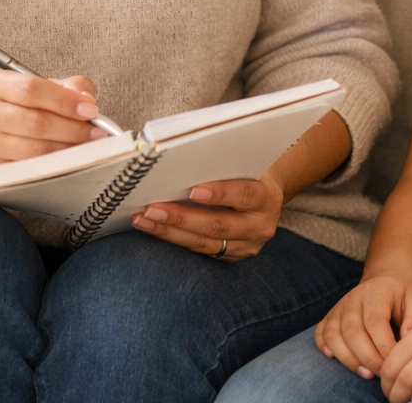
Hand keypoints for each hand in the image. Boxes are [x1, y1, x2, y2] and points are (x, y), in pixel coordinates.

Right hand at [0, 71, 103, 164]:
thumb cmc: (16, 107)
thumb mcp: (39, 86)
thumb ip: (67, 86)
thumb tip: (86, 98)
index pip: (32, 90)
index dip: (65, 101)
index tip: (89, 109)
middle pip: (36, 122)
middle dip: (73, 129)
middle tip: (97, 132)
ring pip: (35, 150)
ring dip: (68, 148)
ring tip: (88, 145)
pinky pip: (30, 169)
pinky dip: (55, 164)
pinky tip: (70, 158)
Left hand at [130, 171, 282, 260]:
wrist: (264, 196)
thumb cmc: (248, 171)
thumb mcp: (247, 164)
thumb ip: (225, 162)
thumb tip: (183, 155)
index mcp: (267, 198)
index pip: (245, 195)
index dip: (221, 194)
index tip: (193, 190)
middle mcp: (260, 226)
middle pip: (218, 225)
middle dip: (182, 217)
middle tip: (153, 209)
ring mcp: (246, 245)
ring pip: (204, 243)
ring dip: (169, 232)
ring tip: (144, 219)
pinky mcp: (231, 256)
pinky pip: (199, 249)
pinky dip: (174, 238)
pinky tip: (154, 229)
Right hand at [315, 273, 411, 380]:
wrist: (386, 281)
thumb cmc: (403, 296)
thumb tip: (407, 340)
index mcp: (375, 292)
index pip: (374, 321)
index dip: (383, 346)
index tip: (395, 362)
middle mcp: (353, 298)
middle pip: (352, 331)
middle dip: (367, 358)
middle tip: (382, 373)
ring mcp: (339, 307)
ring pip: (333, 334)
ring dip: (348, 358)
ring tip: (366, 373)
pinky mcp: (330, 316)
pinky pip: (320, 333)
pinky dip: (324, 347)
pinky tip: (336, 359)